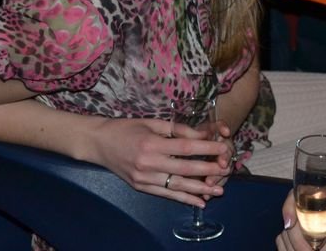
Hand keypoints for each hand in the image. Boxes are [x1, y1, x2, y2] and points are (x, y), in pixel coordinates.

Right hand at [87, 117, 231, 206]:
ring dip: (199, 189)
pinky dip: (183, 199)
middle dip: (207, 170)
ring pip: (177, 186)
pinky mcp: (141, 187)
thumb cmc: (127, 128)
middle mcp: (148, 163)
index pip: (185, 147)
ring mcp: (143, 178)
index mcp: (151, 144)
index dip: (206, 148)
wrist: (99, 143)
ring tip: (218, 191)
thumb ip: (178, 129)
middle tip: (226, 170)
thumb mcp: (152, 123)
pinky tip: (199, 201)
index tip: (223, 148)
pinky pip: (166, 194)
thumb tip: (203, 134)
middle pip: (184, 169)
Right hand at [276, 191, 325, 250]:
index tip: (290, 223)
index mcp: (324, 199)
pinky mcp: (302, 241)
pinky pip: (285, 245)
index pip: (298, 194)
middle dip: (295, 237)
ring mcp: (304, 227)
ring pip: (285, 234)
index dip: (289, 206)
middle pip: (290, 218)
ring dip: (292, 246)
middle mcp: (310, 211)